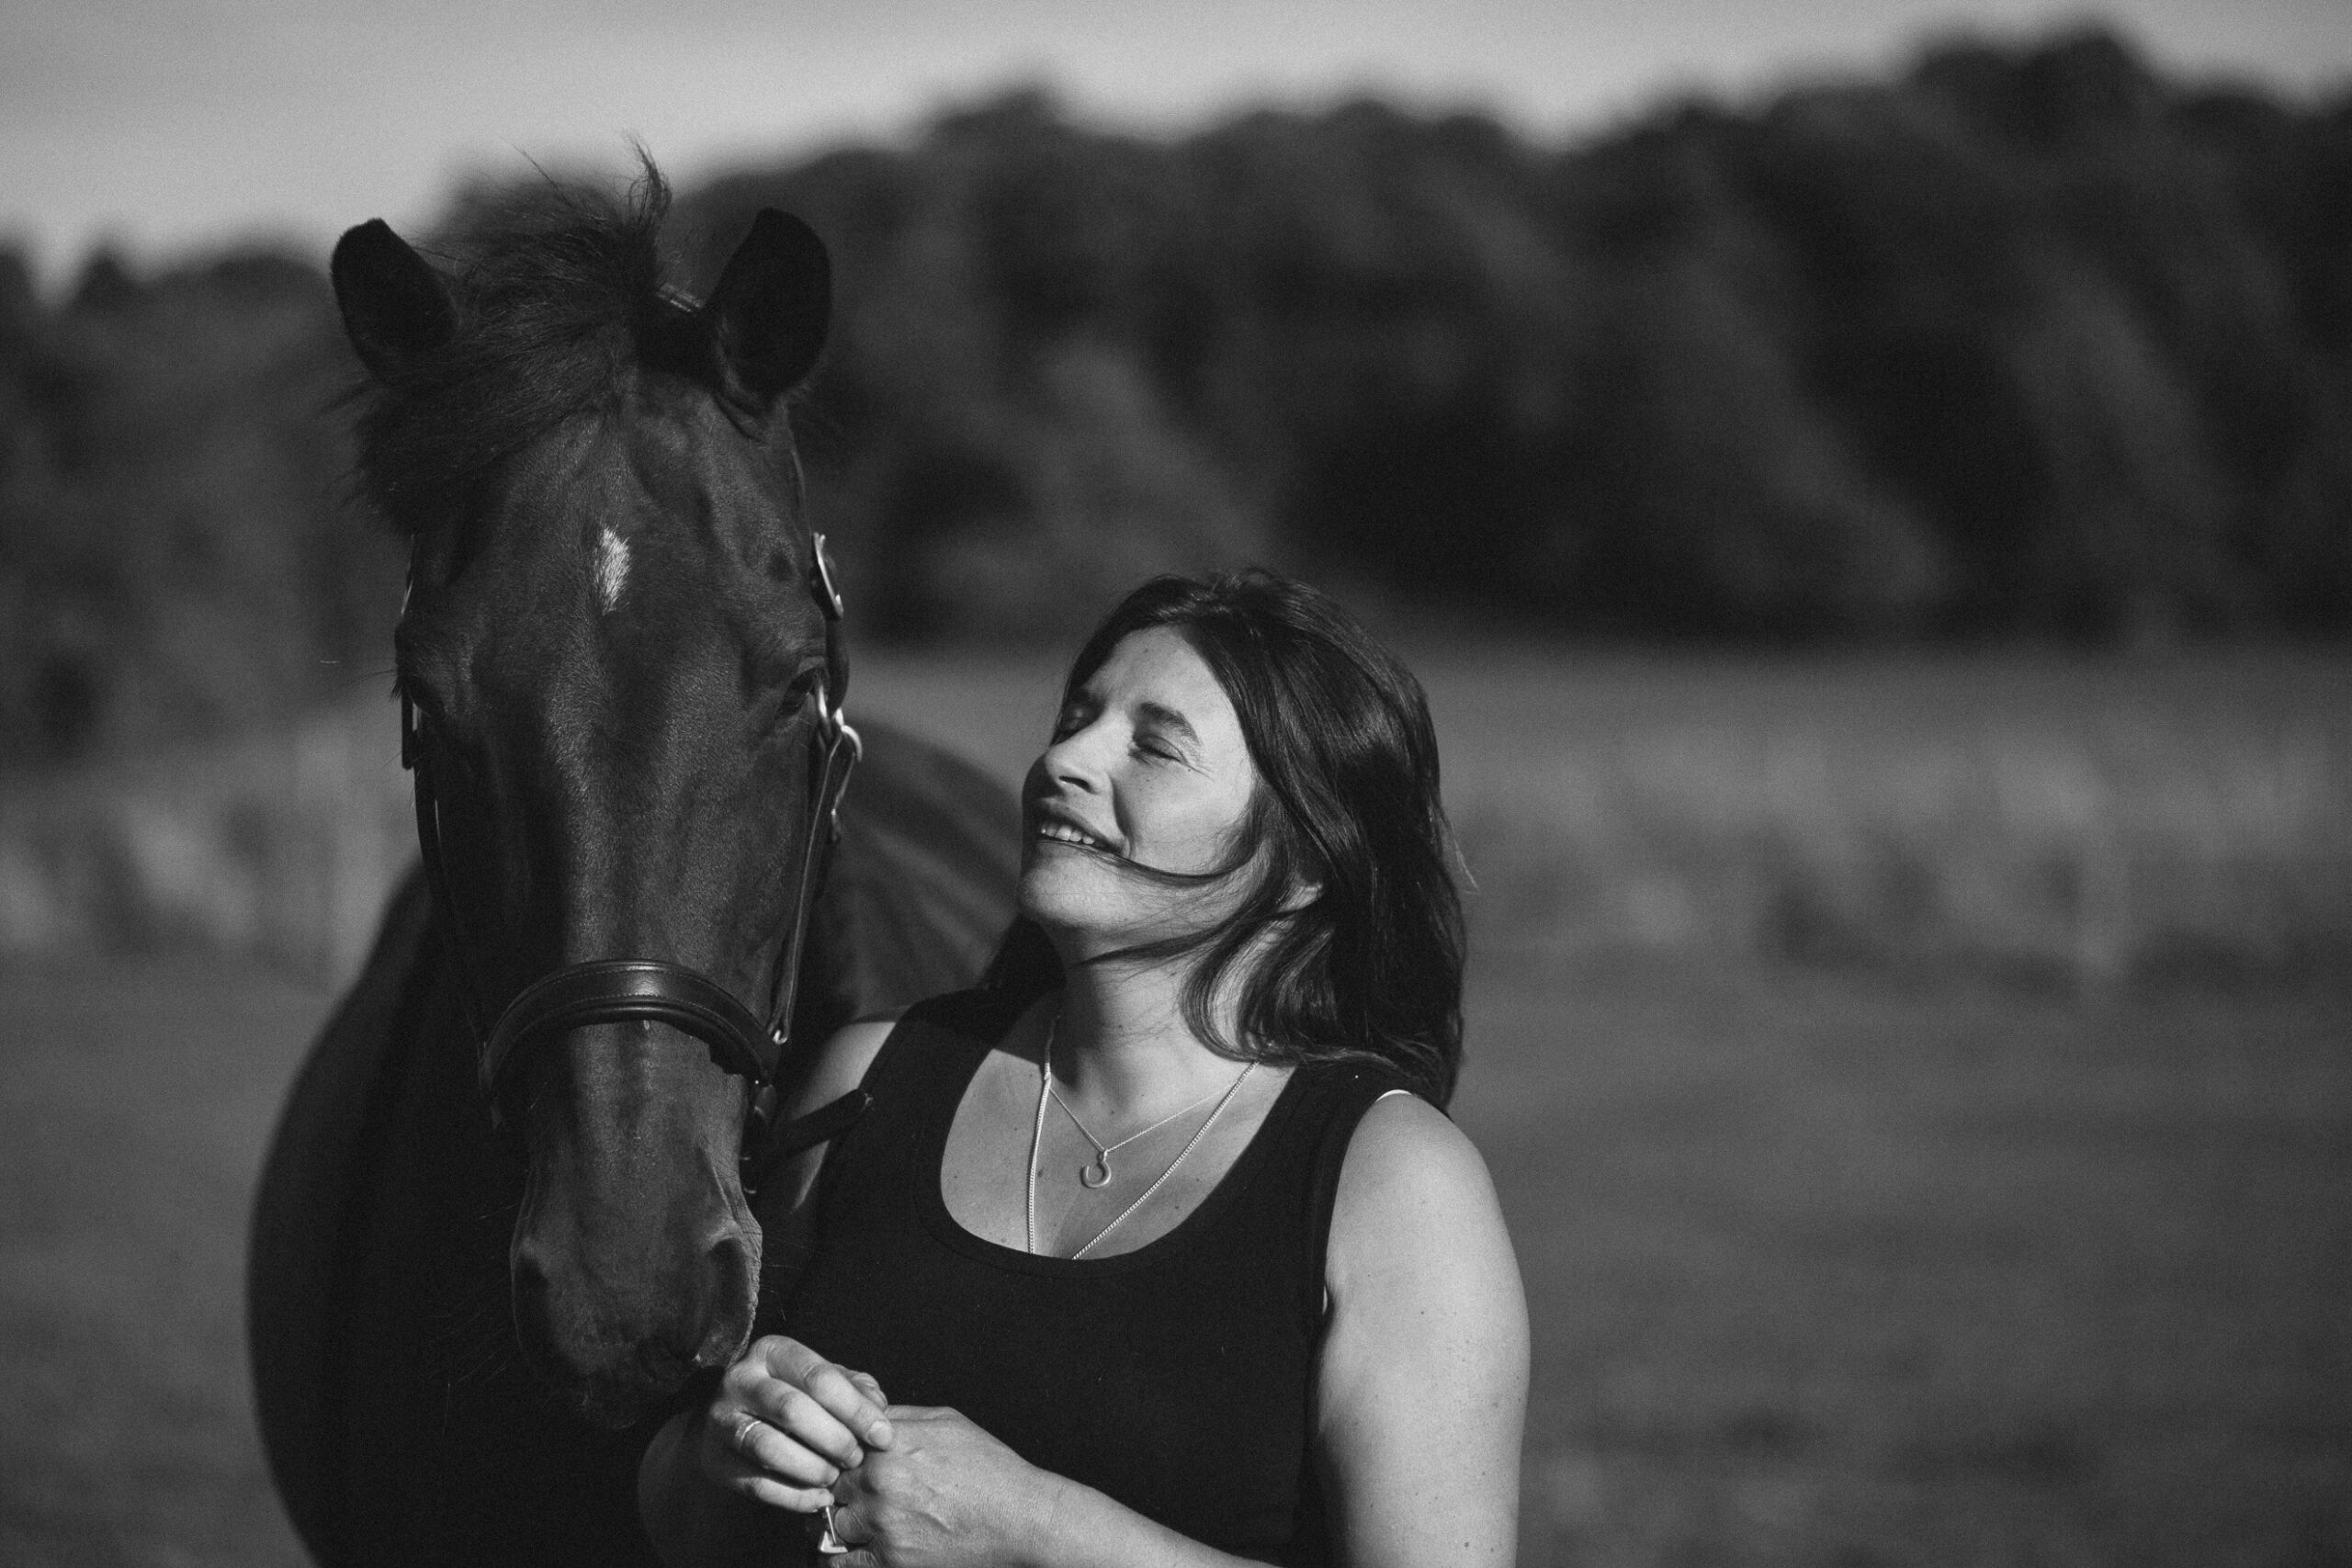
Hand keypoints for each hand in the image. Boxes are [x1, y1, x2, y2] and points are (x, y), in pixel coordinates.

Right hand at [698, 1335, 895, 1513]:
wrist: (727, 1418)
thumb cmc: (790, 1394)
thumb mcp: (819, 1379)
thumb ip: (853, 1388)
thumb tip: (877, 1409)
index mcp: (772, 1351)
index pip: (818, 1377)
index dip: (855, 1409)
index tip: (883, 1436)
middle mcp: (740, 1379)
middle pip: (791, 1409)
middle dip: (833, 1438)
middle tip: (856, 1458)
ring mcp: (721, 1419)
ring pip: (768, 1447)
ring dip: (811, 1468)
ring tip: (834, 1477)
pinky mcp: (714, 1460)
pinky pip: (755, 1484)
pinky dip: (793, 1496)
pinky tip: (817, 1499)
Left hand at [829, 1406, 1064, 1567]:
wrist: (1020, 1516)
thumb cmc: (989, 1468)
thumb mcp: (945, 1422)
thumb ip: (898, 1418)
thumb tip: (866, 1414)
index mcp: (887, 1444)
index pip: (833, 1445)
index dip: (838, 1454)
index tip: (843, 1461)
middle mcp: (878, 1483)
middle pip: (828, 1485)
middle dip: (838, 1489)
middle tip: (855, 1494)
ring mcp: (882, 1524)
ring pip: (832, 1524)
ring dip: (843, 1524)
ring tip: (864, 1521)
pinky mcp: (891, 1560)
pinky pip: (842, 1562)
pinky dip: (844, 1557)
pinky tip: (861, 1548)